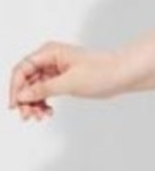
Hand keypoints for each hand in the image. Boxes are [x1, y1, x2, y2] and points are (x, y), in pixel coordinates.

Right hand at [8, 42, 128, 121]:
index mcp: (49, 52)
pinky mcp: (63, 79)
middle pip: (26, 80)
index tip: (15, 106)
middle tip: (28, 118)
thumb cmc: (102, 72)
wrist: (124, 74)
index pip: (22, 69)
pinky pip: (46, 92)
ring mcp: (56, 70)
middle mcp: (50, 59)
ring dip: (34, 104)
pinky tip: (48, 113)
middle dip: (25, 100)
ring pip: (35, 88)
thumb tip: (21, 96)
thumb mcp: (70, 83)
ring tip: (40, 117)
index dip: (15, 88)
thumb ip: (44, 89)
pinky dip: (44, 103)